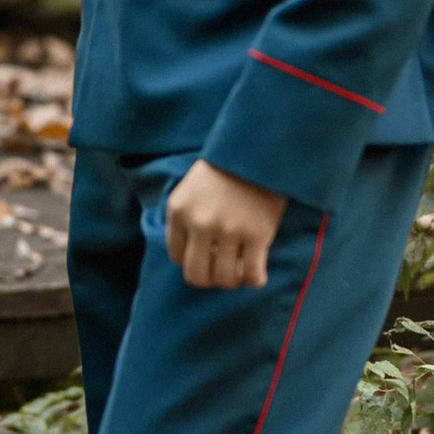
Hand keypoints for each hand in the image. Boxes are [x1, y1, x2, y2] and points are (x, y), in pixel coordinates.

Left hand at [164, 158, 287, 289]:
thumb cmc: (224, 171)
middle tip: (218, 273)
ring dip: (231, 281)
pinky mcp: (257, 235)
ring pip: (224, 279)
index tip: (204, 256)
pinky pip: (252, 274)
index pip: (176, 256)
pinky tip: (257, 277)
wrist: (258, 151)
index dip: (191, 260)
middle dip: (207, 280)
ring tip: (239, 272)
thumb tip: (186, 258)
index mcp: (179, 211)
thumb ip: (183, 219)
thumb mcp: (189, 189)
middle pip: (196, 275)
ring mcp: (229, 231)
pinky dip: (255, 281)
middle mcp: (200, 224)